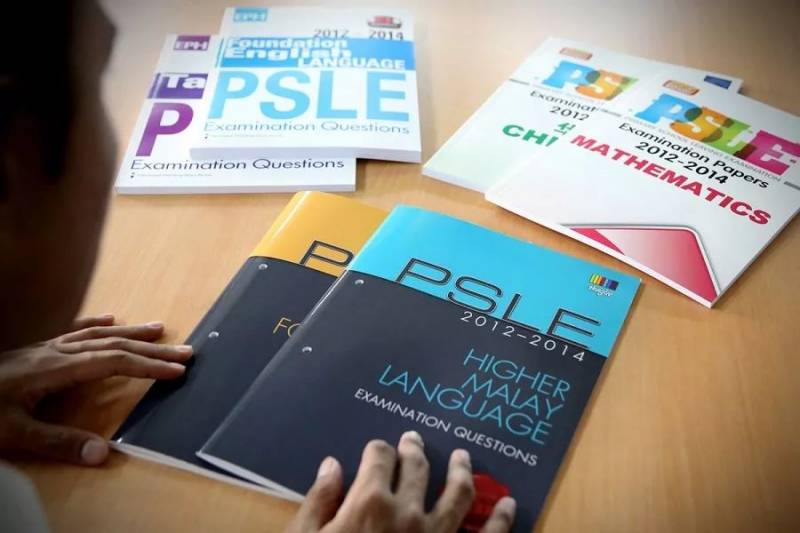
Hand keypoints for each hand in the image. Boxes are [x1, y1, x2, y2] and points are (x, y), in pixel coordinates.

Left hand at [0, 314, 191, 465]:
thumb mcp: (13, 434)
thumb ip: (57, 443)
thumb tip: (103, 453)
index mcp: (56, 369)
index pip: (113, 363)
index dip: (148, 367)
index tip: (177, 370)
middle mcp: (56, 352)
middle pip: (114, 345)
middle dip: (152, 349)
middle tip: (186, 352)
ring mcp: (44, 347)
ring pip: (98, 334)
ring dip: (132, 333)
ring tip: (160, 329)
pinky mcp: (35, 349)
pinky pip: (72, 329)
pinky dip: (95, 323)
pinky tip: (110, 318)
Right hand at [286, 431, 515, 532]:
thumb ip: (319, 501)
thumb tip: (332, 465)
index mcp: (369, 502)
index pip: (378, 457)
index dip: (377, 449)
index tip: (376, 450)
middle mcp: (408, 511)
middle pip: (417, 467)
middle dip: (413, 450)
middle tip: (414, 440)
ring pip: (459, 493)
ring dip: (461, 470)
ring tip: (462, 456)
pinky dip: (502, 520)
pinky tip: (508, 504)